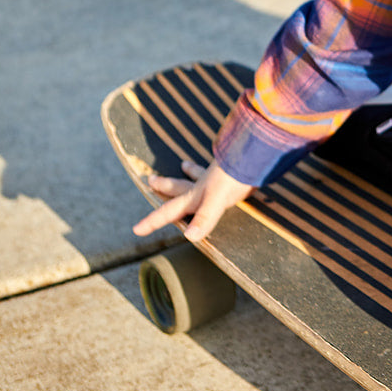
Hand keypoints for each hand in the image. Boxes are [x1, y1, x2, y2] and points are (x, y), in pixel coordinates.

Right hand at [132, 158, 252, 244]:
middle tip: (151, 180)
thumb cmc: (234, 177)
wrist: (256, 153)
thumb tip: (189, 236)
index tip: (136, 229)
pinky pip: (222, 174)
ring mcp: (219, 178)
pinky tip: (221, 168)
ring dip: (191, 171)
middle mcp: (204, 185)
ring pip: (198, 175)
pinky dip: (216, 171)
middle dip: (165, 187)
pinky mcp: (233, 174)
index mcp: (196, 195)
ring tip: (184, 164)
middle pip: (179, 187)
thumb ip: (204, 217)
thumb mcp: (217, 199)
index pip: (169, 211)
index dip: (152, 221)